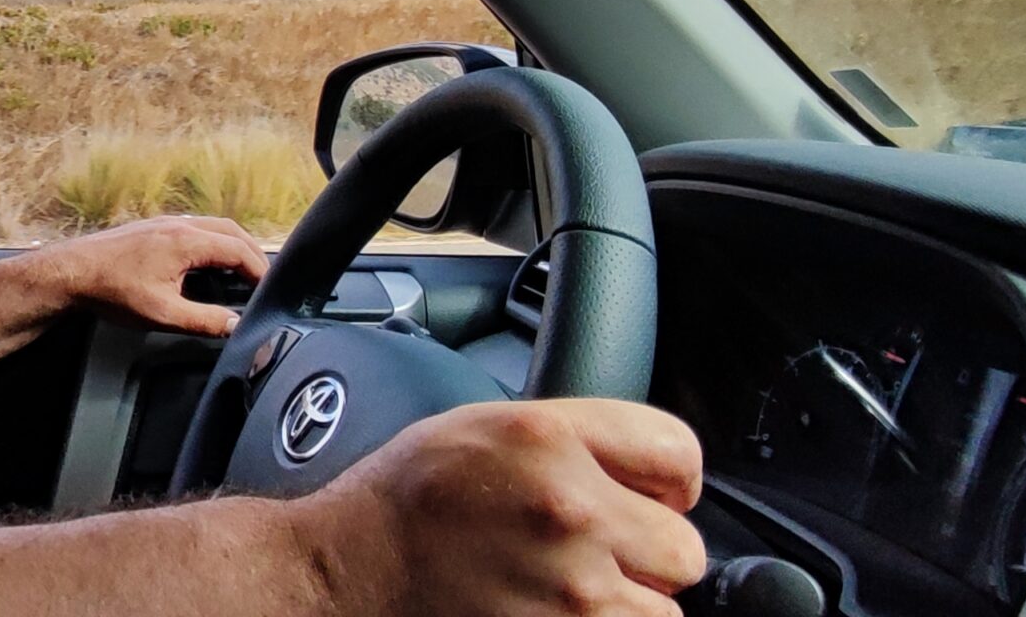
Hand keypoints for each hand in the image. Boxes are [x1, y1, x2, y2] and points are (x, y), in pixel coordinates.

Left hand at [33, 216, 268, 336]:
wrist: (70, 272)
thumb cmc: (112, 291)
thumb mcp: (163, 314)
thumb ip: (204, 321)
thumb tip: (235, 326)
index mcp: (186, 241)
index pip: (238, 250)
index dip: (259, 271)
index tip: (269, 290)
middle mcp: (179, 225)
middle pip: (230, 231)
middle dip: (251, 254)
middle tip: (262, 279)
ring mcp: (164, 223)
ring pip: (212, 227)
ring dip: (232, 246)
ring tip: (241, 271)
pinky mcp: (152, 228)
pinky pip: (195, 229)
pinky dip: (212, 243)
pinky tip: (207, 264)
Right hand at [292, 399, 706, 616]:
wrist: (343, 575)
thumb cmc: (403, 503)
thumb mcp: (482, 426)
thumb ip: (574, 437)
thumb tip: (649, 471)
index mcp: (549, 438)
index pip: (679, 454)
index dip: (663, 482)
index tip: (642, 498)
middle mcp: (570, 510)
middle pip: (683, 549)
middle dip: (646, 555)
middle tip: (591, 553)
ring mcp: (570, 590)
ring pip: (662, 613)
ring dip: (624, 607)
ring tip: (562, 591)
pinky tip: (549, 614)